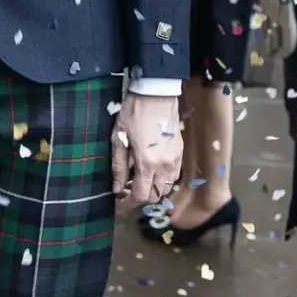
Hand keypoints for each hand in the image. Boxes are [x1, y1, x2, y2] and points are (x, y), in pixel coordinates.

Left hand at [112, 92, 182, 208]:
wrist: (156, 93)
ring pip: (165, 187)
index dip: (127, 204)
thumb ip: (118, 166)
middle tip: (125, 190)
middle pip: (154, 196)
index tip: (118, 203)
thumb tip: (116, 188)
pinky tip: (150, 170)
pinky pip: (173, 175)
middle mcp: (165, 165)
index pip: (140, 196)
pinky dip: (161, 179)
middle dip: (139, 198)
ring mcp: (175, 159)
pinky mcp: (180, 152)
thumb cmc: (133, 113)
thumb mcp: (118, 139)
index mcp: (147, 163)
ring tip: (136, 179)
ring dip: (151, 189)